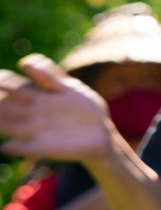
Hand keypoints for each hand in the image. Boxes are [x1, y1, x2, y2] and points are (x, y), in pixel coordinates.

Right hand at [0, 56, 117, 167]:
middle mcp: (33, 114)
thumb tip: (26, 61)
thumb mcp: (70, 89)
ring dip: (1, 123)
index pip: (15, 89)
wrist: (101, 134)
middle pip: (9, 107)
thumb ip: (51, 77)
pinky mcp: (44, 147)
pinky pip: (26, 148)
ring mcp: (37, 131)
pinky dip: (16, 148)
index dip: (4, 82)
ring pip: (12, 126)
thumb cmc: (84, 109)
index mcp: (39, 98)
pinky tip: (6, 147)